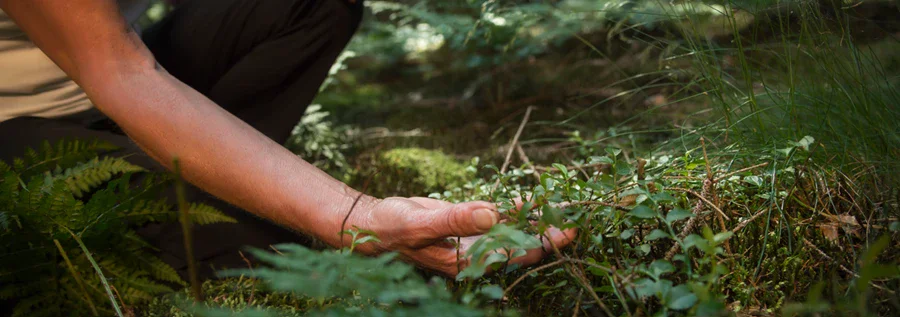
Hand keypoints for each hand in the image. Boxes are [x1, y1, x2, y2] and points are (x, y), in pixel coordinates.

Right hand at [347, 196, 576, 276]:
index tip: (569, 227)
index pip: (516, 256)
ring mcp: (474, 241)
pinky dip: (518, 211)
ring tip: (565, 207)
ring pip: (515, 234)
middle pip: (523, 248)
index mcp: (467, 261)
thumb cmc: (392, 228)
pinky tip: (534, 200)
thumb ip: (455, 220)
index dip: (545, 242)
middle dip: (550, 234)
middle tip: (578, 216)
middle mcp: (476, 254)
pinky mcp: (470, 227)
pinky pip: (501, 221)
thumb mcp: (420, 223)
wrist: (373, 224)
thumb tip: (493, 213)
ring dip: (538, 222)